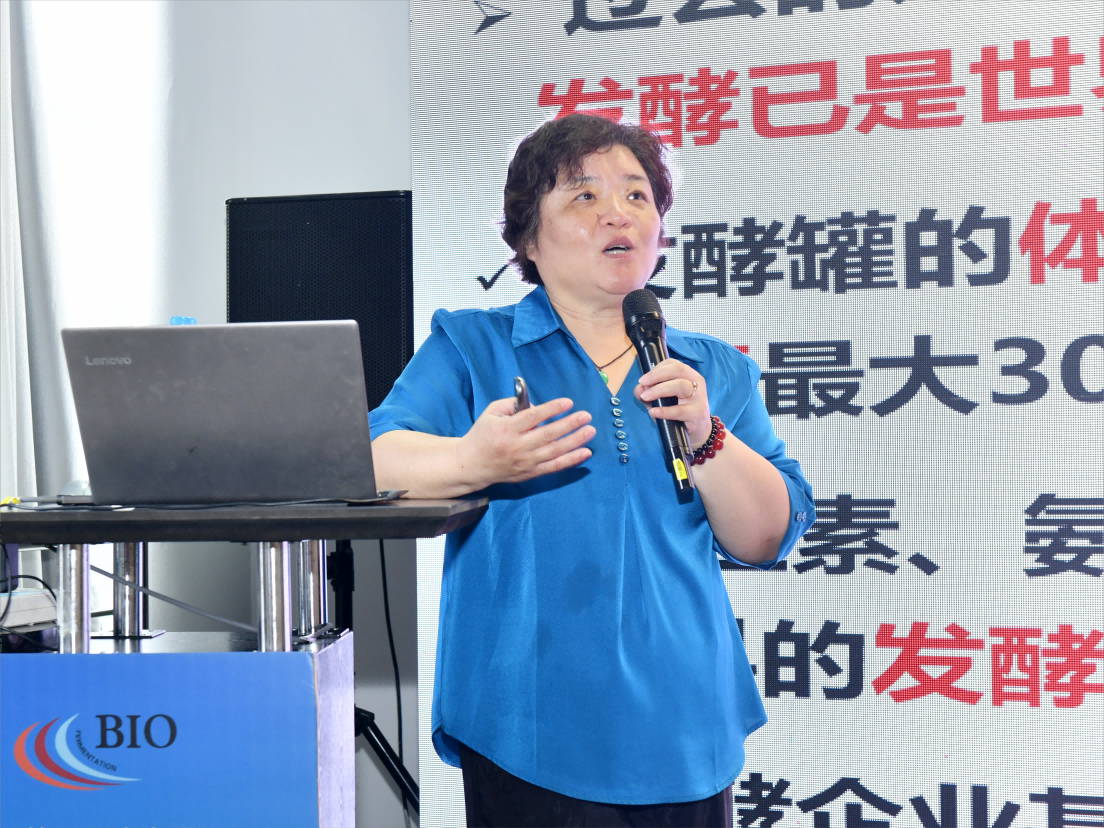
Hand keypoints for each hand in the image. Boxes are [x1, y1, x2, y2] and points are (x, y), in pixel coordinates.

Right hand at [456, 397, 594, 488]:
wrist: (471, 465)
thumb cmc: (482, 435)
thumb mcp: (491, 413)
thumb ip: (512, 404)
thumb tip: (538, 406)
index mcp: (506, 429)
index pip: (533, 418)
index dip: (552, 409)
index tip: (568, 403)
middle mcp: (517, 446)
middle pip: (548, 435)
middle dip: (569, 424)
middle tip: (586, 416)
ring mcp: (525, 462)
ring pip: (555, 451)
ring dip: (575, 441)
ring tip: (590, 431)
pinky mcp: (530, 473)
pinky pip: (554, 467)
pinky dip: (571, 460)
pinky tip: (585, 452)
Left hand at [634, 359, 711, 449]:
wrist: (699, 429)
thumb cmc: (679, 409)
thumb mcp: (662, 399)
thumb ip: (649, 392)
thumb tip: (639, 389)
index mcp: (688, 374)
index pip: (673, 364)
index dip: (657, 369)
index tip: (644, 378)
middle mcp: (696, 382)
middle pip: (678, 370)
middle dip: (657, 375)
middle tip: (642, 383)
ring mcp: (698, 398)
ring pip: (680, 386)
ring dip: (659, 390)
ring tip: (645, 396)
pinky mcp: (697, 414)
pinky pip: (679, 411)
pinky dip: (665, 411)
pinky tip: (654, 412)